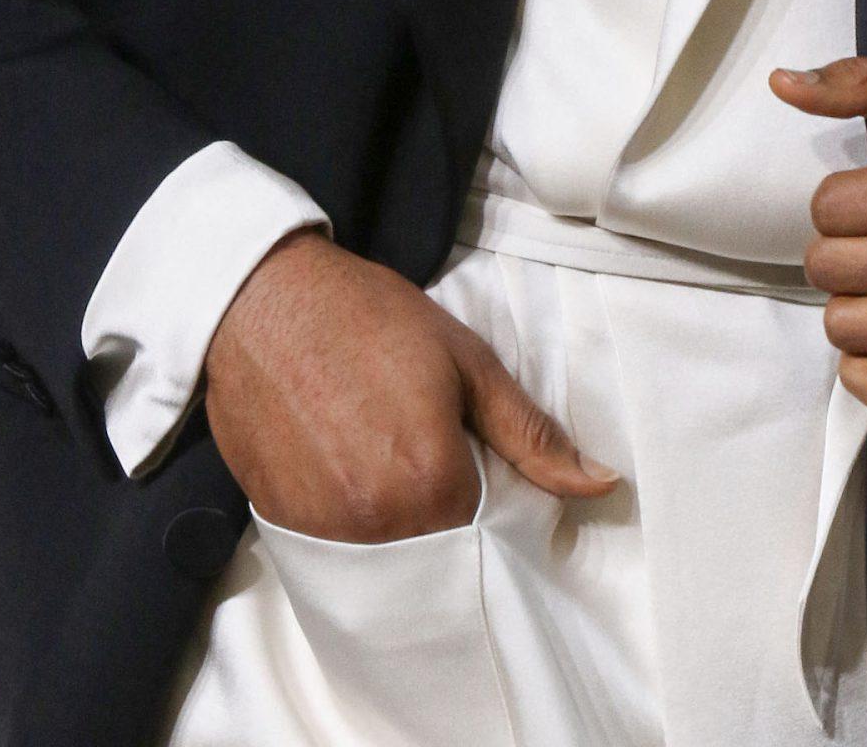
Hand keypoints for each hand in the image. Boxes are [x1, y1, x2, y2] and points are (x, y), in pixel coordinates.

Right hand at [203, 230, 620, 538]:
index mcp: (431, 482)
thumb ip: (532, 435)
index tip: (486, 474)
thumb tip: (603, 484)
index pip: (491, 541)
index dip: (497, 511)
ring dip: (405, 532)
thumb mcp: (467, 362)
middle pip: (440, 562)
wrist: (263, 302)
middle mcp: (377, 525)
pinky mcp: (284, 530)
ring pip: (390, 565)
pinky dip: (359, 533)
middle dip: (453, 531)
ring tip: (393, 465)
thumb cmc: (370, 319)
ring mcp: (325, 534)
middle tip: (440, 465)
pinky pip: (341, 557)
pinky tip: (354, 476)